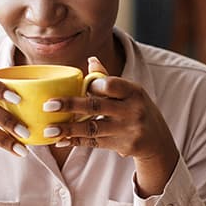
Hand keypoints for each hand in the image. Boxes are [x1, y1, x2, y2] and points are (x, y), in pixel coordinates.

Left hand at [44, 57, 178, 194]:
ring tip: (48, 129)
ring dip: (68, 129)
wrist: (157, 140)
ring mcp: (128, 129)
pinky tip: (60, 141)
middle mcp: (132, 110)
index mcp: (133, 91)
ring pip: (92, 128)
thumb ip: (108, 79)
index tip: (72, 87)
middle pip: (96, 106)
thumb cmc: (136, 109)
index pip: (109, 84)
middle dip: (70, 105)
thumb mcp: (130, 92)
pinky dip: (76, 142)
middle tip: (48, 105)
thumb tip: (91, 60)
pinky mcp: (123, 145)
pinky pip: (94, 143)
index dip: (90, 86)